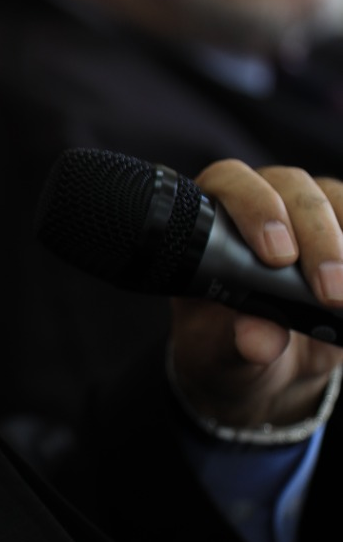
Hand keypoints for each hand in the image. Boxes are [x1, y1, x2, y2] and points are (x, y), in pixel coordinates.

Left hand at [170, 160, 342, 434]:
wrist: (269, 360)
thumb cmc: (229, 341)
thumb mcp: (223, 353)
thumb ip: (233, 344)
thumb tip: (257, 341)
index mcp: (212, 218)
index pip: (229, 182)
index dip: (255, 208)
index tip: (278, 257)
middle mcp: (261, 200)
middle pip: (292, 188)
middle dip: (316, 238)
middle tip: (329, 290)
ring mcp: (306, 211)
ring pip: (332, 198)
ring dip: (342, 245)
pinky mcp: (341, 225)